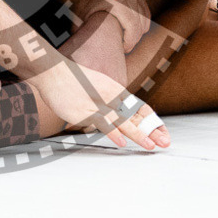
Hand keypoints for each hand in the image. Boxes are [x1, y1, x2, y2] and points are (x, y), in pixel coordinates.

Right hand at [30, 62, 169, 149]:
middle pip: (135, 116)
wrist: (53, 72)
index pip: (139, 107)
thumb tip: (119, 115)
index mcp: (115, 90)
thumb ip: (109, 101)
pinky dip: (113, 133)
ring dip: (137, 134)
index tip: (162, 132)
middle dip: (151, 130)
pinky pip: (102, 124)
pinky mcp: (84, 112)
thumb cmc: (73, 80)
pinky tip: (122, 141)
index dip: (152, 120)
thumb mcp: (97, 88)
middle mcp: (110, 97)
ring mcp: (97, 104)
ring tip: (150, 144)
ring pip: (122, 121)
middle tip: (165, 141)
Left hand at [71, 0, 150, 53]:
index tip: (121, 50)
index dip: (129, 43)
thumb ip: (85, 37)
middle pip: (140, 25)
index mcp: (117, 0)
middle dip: (133, 40)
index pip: (134, 28)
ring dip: (137, 32)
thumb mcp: (80, 20)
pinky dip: (140, 22)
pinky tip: (128, 28)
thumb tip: (87, 60)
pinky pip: (145, 12)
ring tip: (124, 39)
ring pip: (144, 20)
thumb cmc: (79, 3)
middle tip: (122, 48)